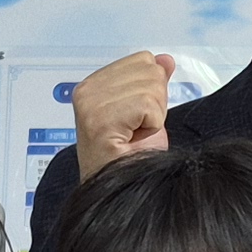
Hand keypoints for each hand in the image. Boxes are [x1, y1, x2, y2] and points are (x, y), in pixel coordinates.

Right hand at [69, 52, 176, 173]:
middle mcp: (86, 91)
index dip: (150, 90)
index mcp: (91, 85)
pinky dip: (152, 126)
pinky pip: (149, 105)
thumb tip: (165, 60)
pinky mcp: (100, 119)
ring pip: (152, 88)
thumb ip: (151, 83)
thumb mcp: (145, 112)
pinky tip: (134, 140)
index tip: (134, 117)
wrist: (119, 191)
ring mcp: (91, 105)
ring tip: (134, 135)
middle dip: (154, 102)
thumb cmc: (127, 158)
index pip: (142, 60)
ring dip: (153, 116)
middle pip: (150, 71)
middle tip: (136, 128)